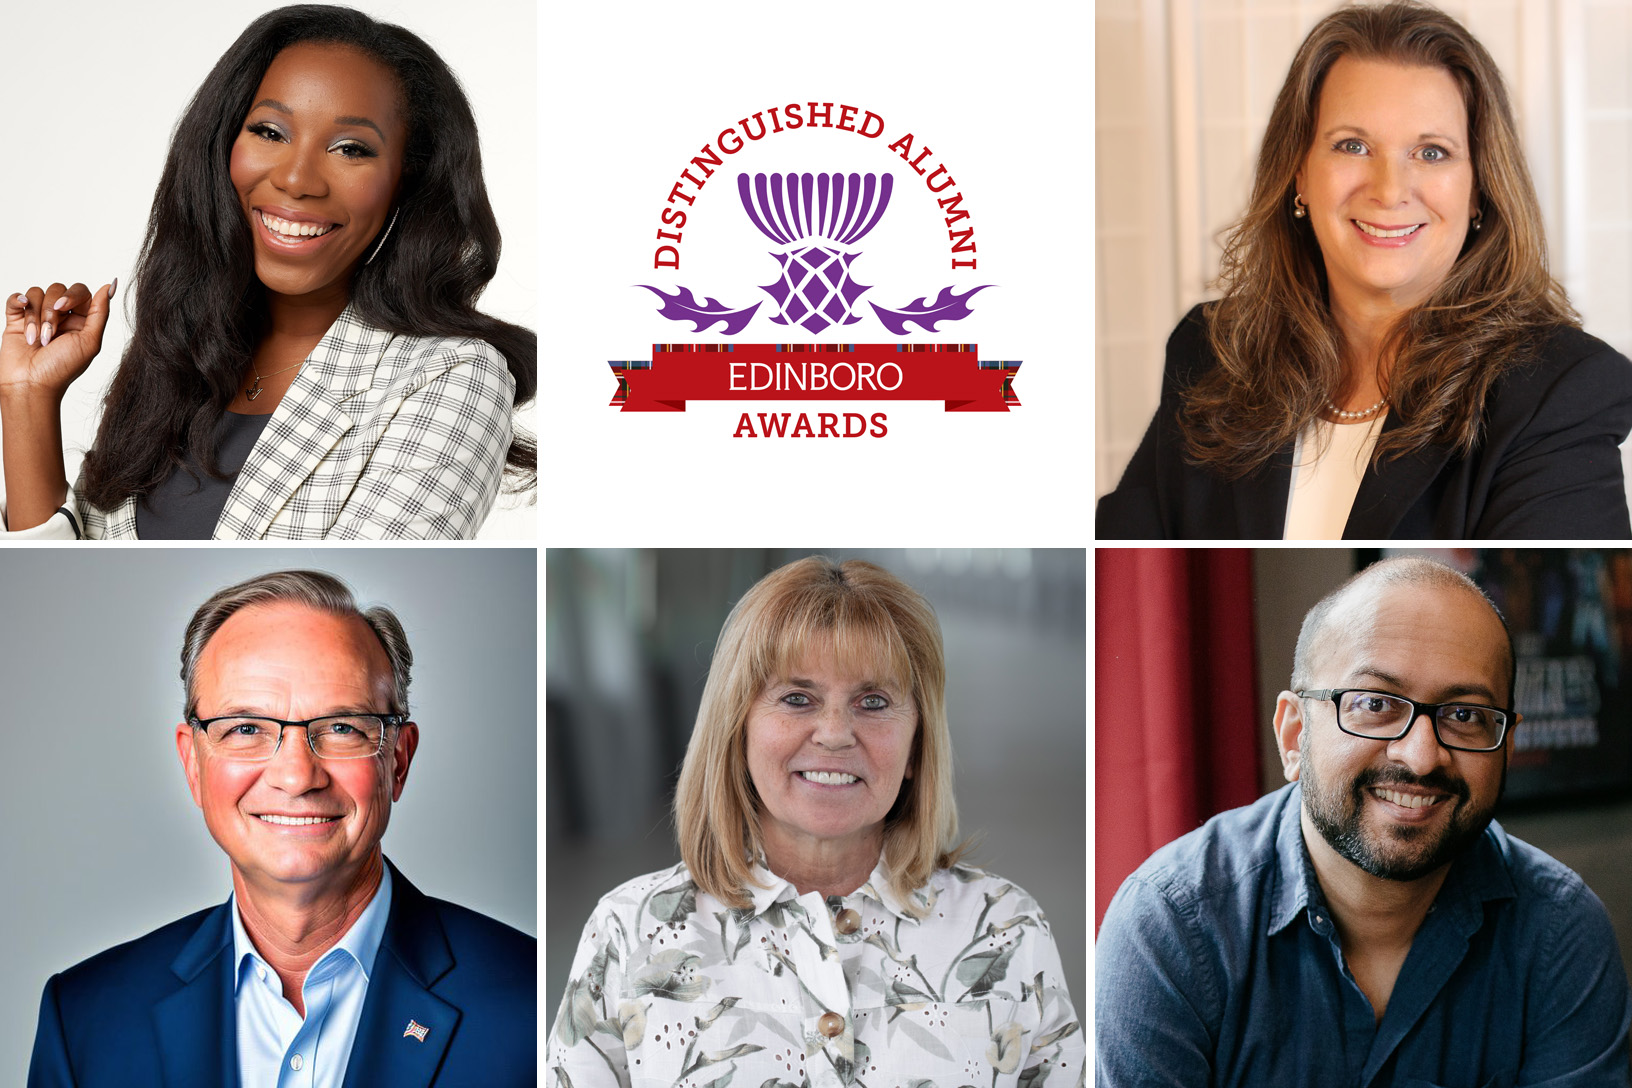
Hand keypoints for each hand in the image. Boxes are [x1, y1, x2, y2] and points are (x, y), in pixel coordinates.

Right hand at [1, 280, 114, 399]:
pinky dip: (19, 300)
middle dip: (51, 311)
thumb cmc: (62, 369)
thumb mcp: (90, 342)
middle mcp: (61, 317)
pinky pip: (18, 298)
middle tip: (49, 334)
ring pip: (37, 293)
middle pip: (58, 289)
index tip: (63, 308)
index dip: (72, 295)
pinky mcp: (17, 319)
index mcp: (82, 321)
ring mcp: (38, 316)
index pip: (81, 292)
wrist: (31, 384)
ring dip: (36, 316)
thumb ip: (101, 313)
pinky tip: (22, 307)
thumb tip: (111, 285)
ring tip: (36, 339)